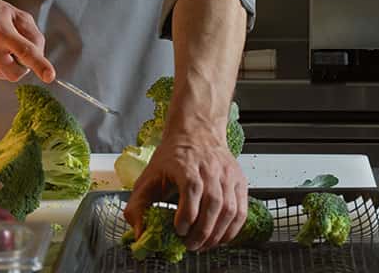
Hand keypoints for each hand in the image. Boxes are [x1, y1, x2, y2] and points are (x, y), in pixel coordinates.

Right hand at [0, 0, 55, 81]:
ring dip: (5, 64)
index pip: (24, 51)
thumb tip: (39, 56)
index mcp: (0, 31)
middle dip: (21, 66)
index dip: (39, 65)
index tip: (49, 75)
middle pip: (16, 73)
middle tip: (13, 50)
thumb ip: (33, 35)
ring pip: (3, 75)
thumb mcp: (17, 15)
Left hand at [124, 125, 247, 251]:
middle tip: (190, 245)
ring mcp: (228, 175)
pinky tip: (219, 237)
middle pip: (213, 202)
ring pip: (230, 209)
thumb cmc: (172, 157)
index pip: (192, 188)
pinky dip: (232, 230)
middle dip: (202, 231)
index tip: (178, 229)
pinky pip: (241, 211)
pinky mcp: (239, 181)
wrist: (196, 133)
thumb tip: (139, 234)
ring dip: (217, 234)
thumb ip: (137, 208)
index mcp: (185, 164)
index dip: (187, 213)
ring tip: (203, 245)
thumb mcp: (147, 178)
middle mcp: (210, 168)